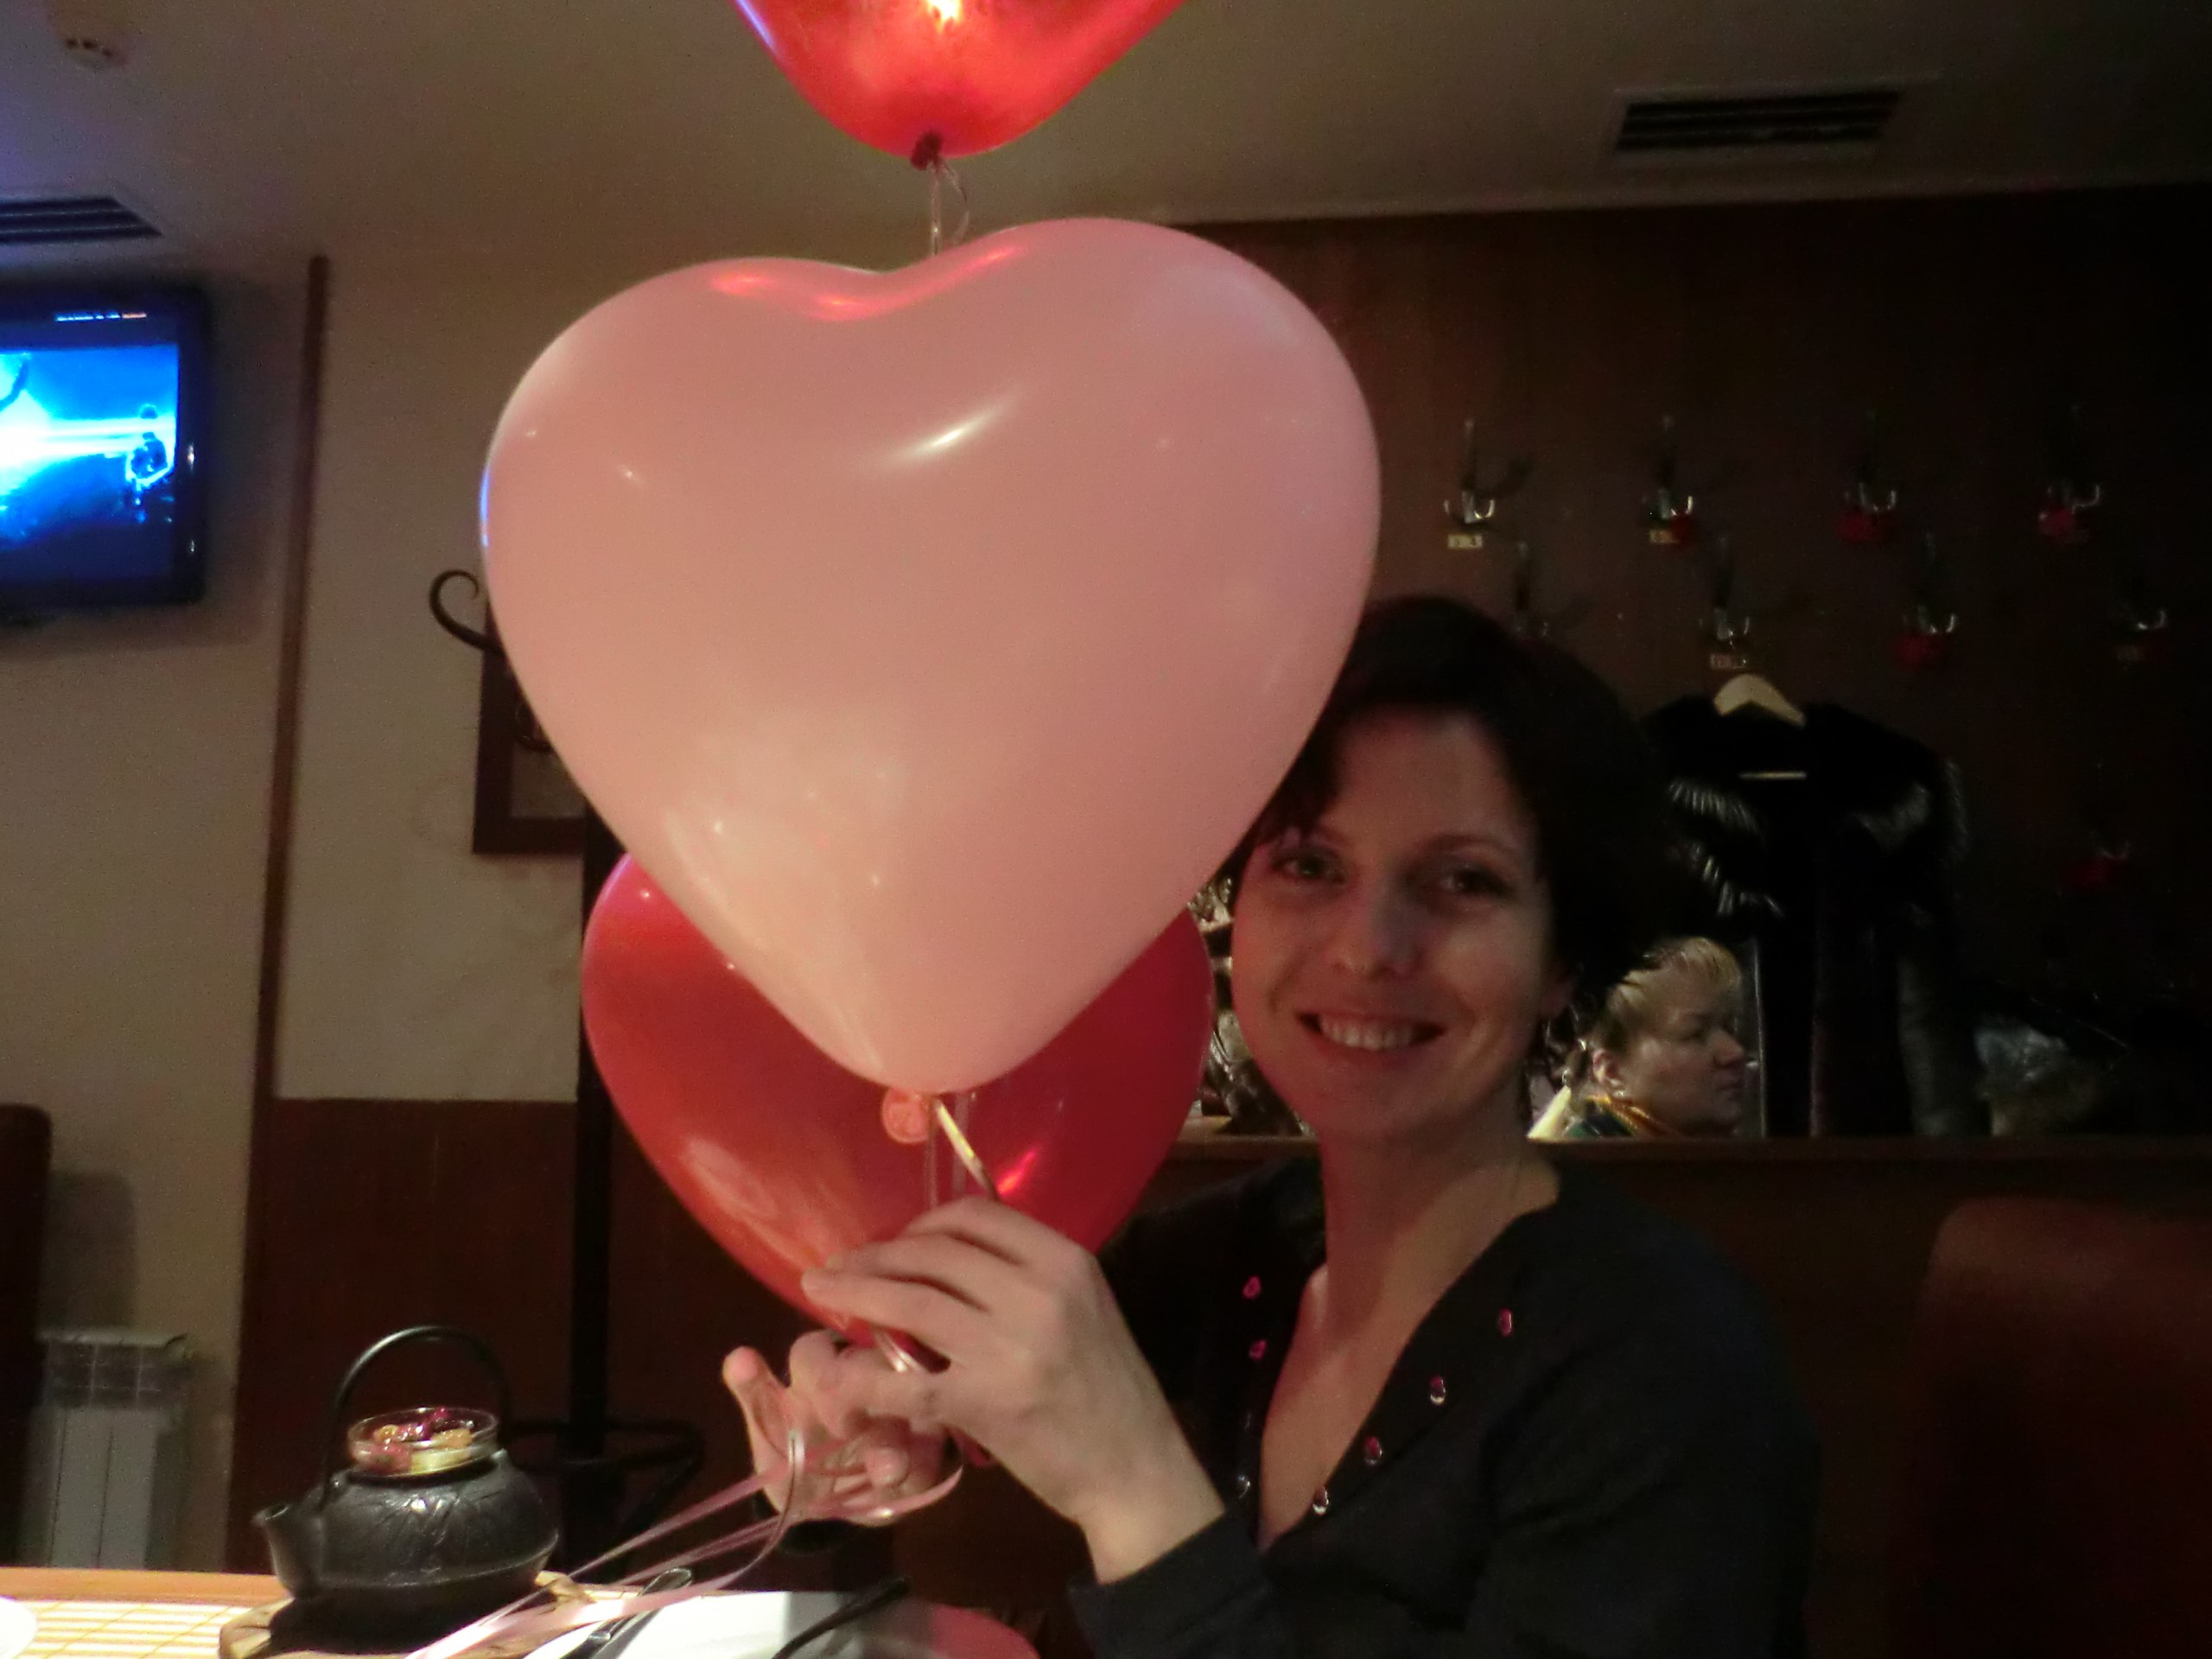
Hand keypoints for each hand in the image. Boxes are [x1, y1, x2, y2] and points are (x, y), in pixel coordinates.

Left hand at [721, 1333, 949, 1521]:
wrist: (831, 1511)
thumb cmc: (795, 1461)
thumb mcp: (771, 1436)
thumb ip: (756, 1398)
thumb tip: (738, 1356)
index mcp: (822, 1367)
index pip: (817, 1350)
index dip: (819, 1373)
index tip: (819, 1403)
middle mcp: (867, 1370)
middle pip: (874, 1363)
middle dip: (868, 1398)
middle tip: (852, 1432)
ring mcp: (903, 1397)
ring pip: (911, 1396)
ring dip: (898, 1436)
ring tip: (886, 1471)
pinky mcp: (930, 1435)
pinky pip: (935, 1439)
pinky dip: (922, 1460)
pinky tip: (910, 1478)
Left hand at [799, 1198, 1222, 1579]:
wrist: (1135, 1469)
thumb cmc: (1109, 1389)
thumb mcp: (1084, 1307)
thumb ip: (1028, 1276)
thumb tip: (954, 1254)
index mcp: (1064, 1261)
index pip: (975, 1216)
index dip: (920, 1224)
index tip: (895, 1242)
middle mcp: (1037, 1292)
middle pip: (933, 1253)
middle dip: (874, 1256)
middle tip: (839, 1266)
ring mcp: (1008, 1347)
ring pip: (909, 1302)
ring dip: (854, 1293)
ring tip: (820, 1291)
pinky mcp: (983, 1403)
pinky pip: (904, 1381)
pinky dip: (862, 1380)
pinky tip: (839, 1381)